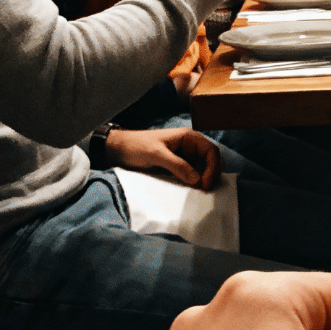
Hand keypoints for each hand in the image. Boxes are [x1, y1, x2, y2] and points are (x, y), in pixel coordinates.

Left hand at [105, 126, 220, 189]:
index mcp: (188, 138)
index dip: (213, 167)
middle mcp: (189, 146)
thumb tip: (197, 180)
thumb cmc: (136, 146)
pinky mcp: (177, 167)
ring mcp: (184, 157)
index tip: (205, 183)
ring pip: (203, 169)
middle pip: (210, 161)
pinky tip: (192, 190)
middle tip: (205, 190)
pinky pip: (192, 175)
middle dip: (211, 174)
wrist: (118, 150)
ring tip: (199, 191)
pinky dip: (195, 182)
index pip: (211, 151)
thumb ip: (178, 165)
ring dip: (204, 180)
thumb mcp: (156, 154)